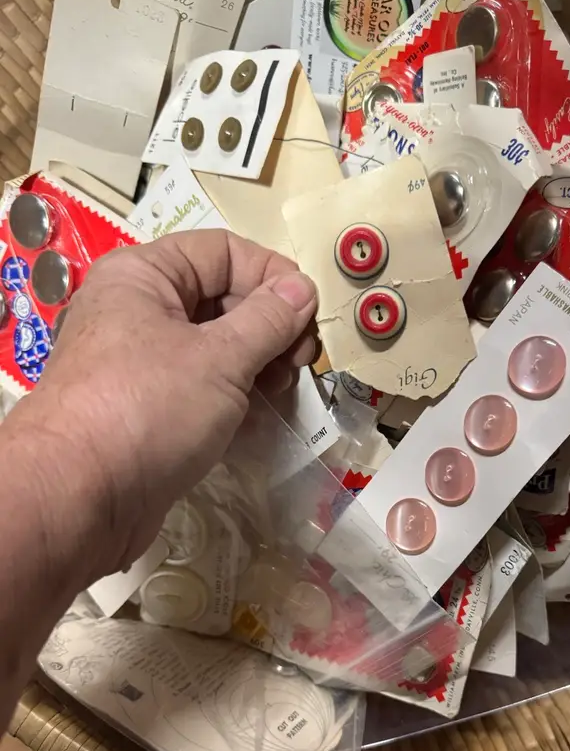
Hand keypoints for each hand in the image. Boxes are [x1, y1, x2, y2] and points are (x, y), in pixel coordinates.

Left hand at [10, 230, 317, 580]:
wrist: (80, 498)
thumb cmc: (149, 409)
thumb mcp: (221, 358)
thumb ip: (269, 319)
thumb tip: (304, 288)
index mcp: (145, 276)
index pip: (223, 252)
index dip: (272, 276)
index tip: (309, 315)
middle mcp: (139, 310)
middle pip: (223, 298)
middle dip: (270, 326)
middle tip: (301, 363)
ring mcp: (143, 362)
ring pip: (217, 346)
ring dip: (259, 364)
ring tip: (282, 391)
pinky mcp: (151, 408)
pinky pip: (204, 386)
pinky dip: (236, 396)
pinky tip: (259, 417)